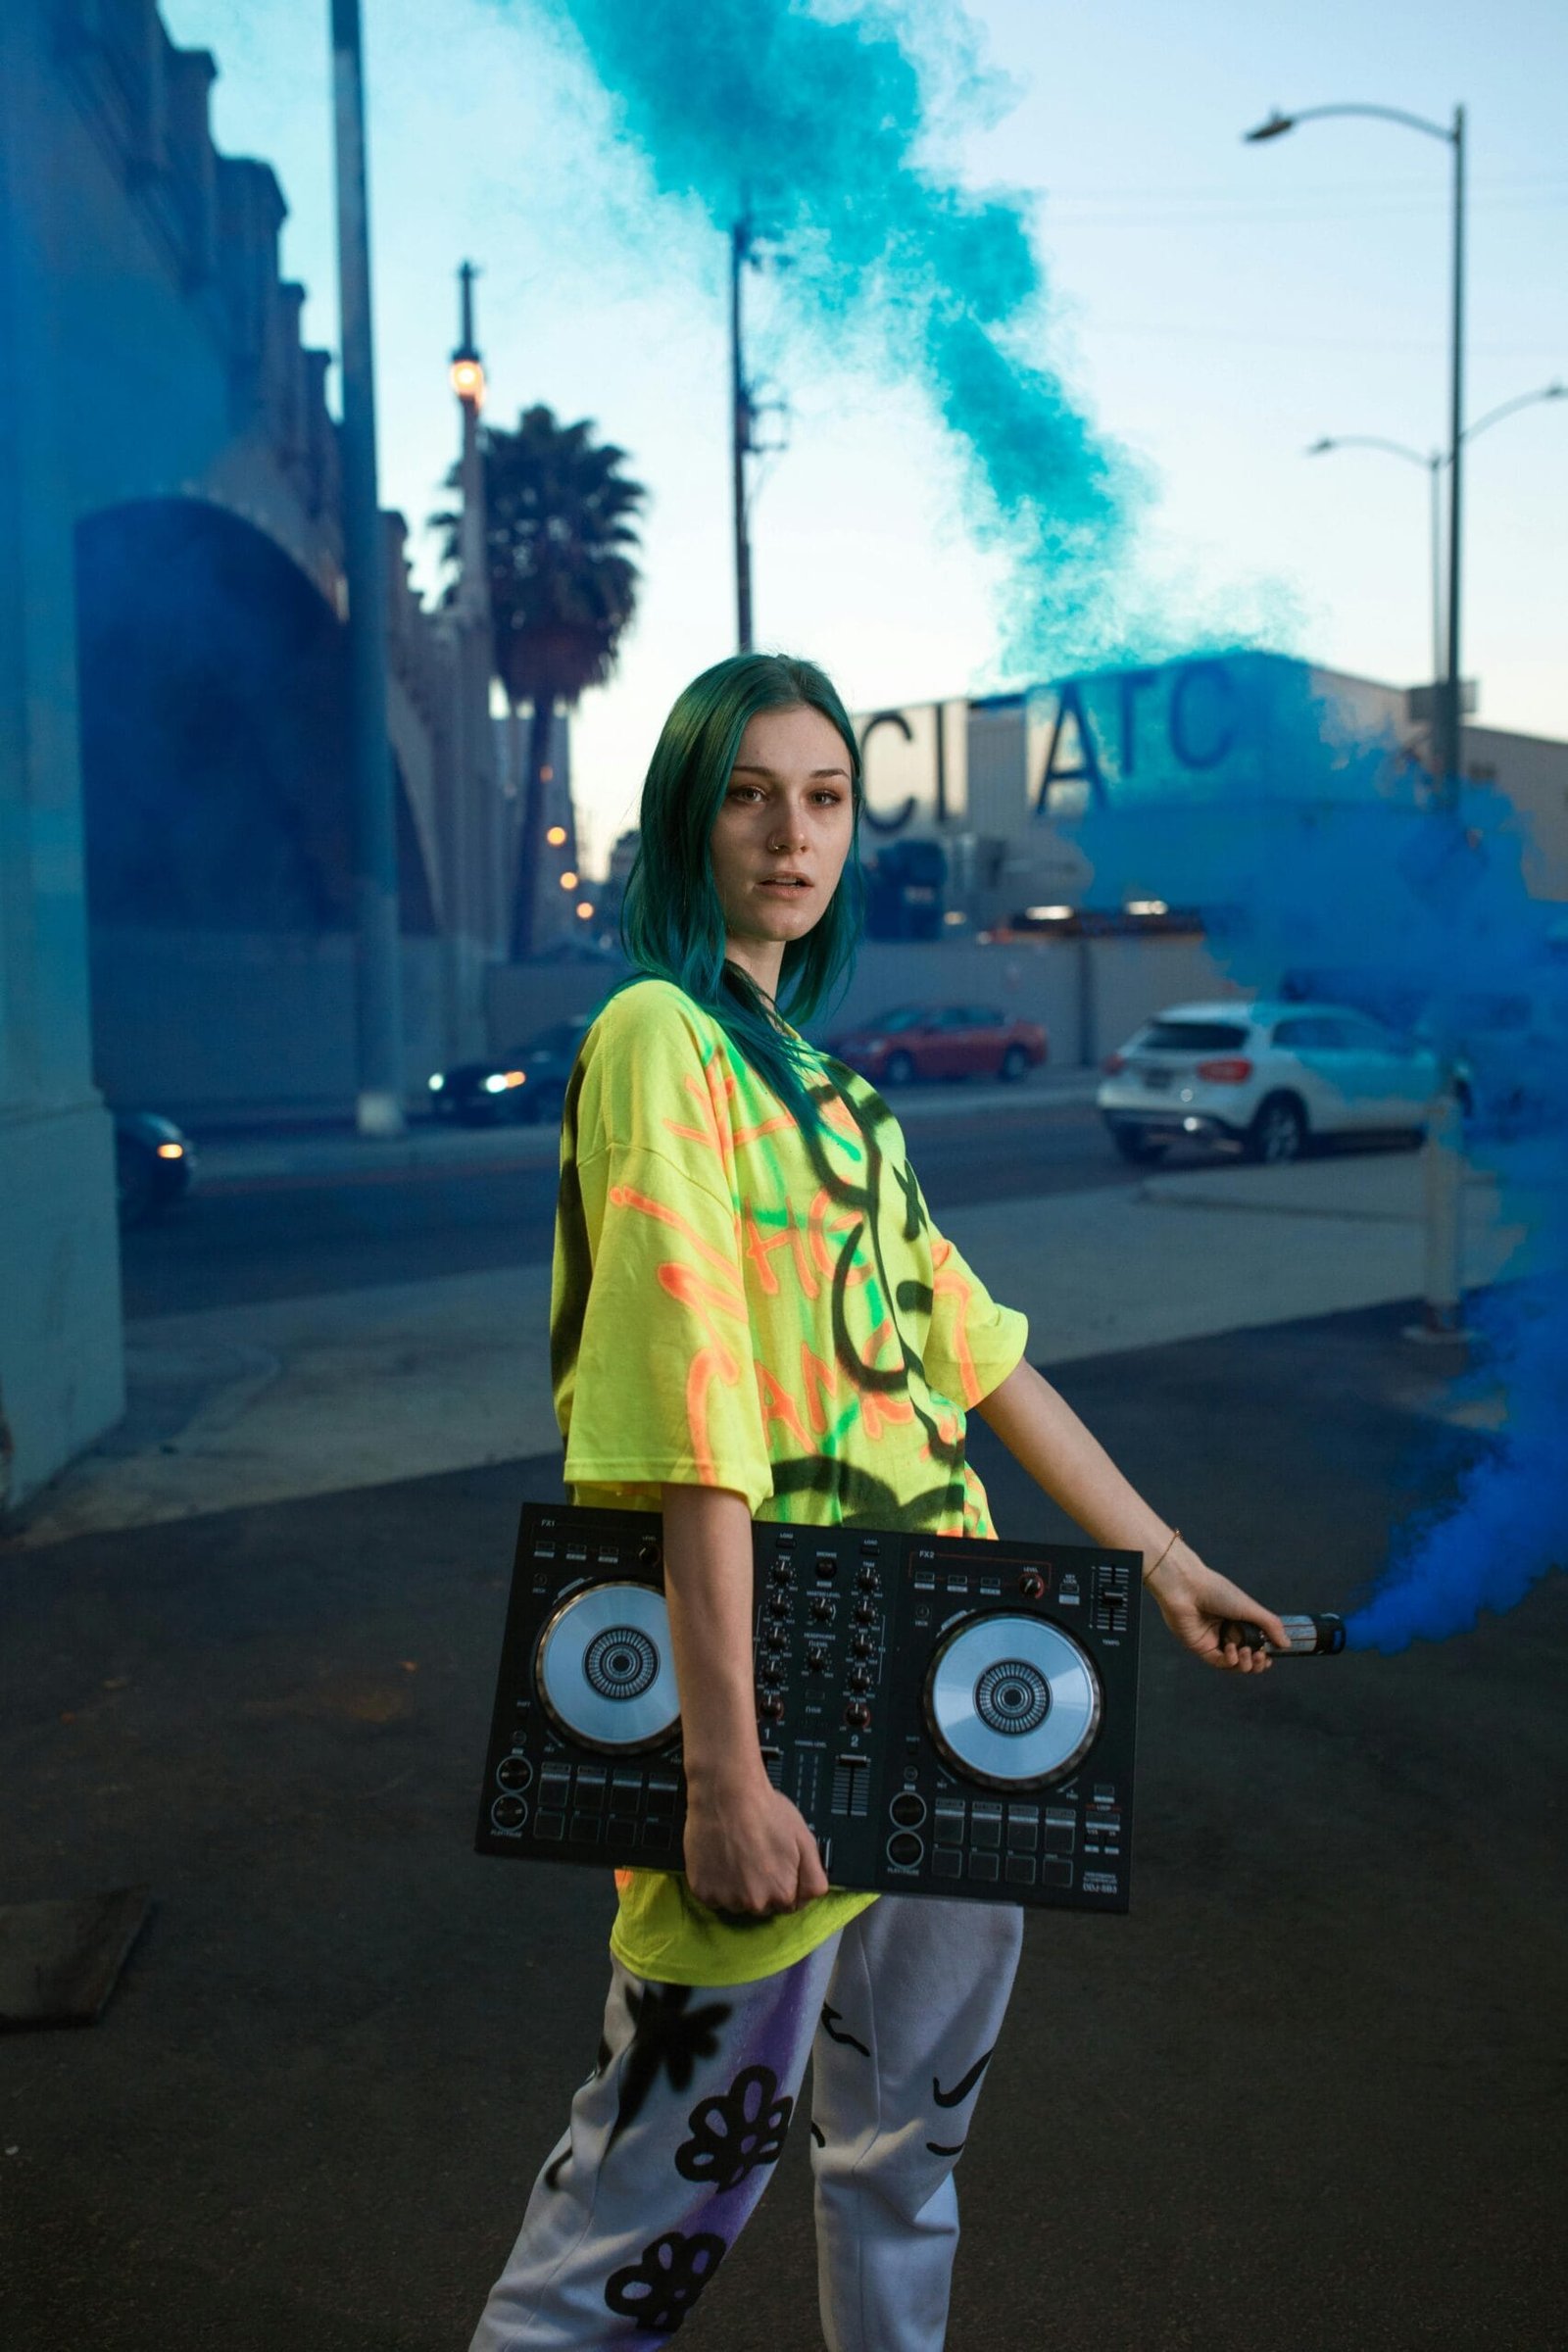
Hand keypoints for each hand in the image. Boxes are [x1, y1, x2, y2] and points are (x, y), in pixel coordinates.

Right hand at [682, 1772, 830, 1916]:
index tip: (773, 1863)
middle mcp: (754, 1904)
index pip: (786, 1904)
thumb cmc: (766, 1811)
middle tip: (753, 1855)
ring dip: (735, 1887)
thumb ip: (814, 1876)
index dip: (782, 1882)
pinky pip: (711, 1896)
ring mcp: (726, 1899)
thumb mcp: (805, 1840)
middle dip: (759, 1887)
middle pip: (760, 1906)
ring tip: (734, 1854)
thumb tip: (812, 1897)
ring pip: (735, 1902)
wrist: (727, 1794)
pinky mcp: (702, 1891)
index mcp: (782, 1894)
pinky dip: (714, 1882)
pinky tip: (718, 1858)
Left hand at [1146, 1543, 1290, 1672]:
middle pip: (1247, 1659)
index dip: (1265, 1654)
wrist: (1188, 1588)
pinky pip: (1219, 1663)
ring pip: (1234, 1665)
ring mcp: (1214, 1641)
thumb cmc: (1217, 1592)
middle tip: (1261, 1657)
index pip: (1256, 1645)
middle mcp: (1227, 1633)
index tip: (1272, 1655)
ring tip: (1247, 1651)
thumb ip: (1270, 1625)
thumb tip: (1287, 1645)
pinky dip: (1229, 1660)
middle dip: (1258, 1663)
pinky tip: (1231, 1649)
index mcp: (1239, 1621)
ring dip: (1245, 1664)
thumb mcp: (1250, 1607)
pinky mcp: (1201, 1648)